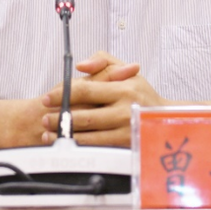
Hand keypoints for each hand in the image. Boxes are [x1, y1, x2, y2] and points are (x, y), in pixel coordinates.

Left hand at [40, 51, 164, 146]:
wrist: (165, 119)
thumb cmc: (142, 94)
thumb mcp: (127, 70)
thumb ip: (103, 61)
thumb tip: (80, 66)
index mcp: (123, 88)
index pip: (85, 90)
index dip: (62, 94)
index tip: (47, 98)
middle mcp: (124, 109)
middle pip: (83, 116)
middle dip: (59, 118)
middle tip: (44, 118)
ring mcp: (125, 130)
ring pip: (88, 135)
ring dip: (65, 135)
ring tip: (49, 133)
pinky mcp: (125, 146)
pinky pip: (97, 148)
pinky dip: (79, 146)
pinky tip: (68, 144)